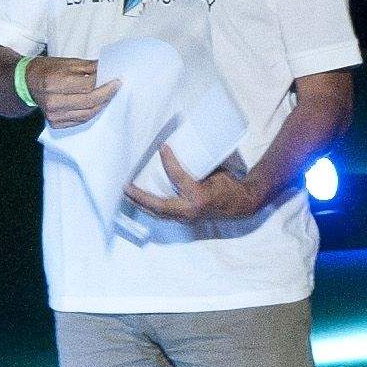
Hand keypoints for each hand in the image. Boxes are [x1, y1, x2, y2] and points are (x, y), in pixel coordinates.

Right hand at [27, 55, 118, 127]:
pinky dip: (91, 112)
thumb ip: (88, 67)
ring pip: (86, 114)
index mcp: (54, 83)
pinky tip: (97, 104)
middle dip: (106, 94)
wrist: (26, 82)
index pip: (87, 86)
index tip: (116, 79)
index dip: (104, 84)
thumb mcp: (67, 62)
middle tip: (116, 87)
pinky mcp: (55, 123)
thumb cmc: (46, 69)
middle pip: (89, 101)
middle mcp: (53, 101)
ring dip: (101, 105)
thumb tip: (107, 69)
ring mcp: (53, 115)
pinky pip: (80, 120)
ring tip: (109, 95)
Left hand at [126, 144, 263, 223]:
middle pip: (158, 205)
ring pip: (158, 213)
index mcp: (199, 196)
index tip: (162, 147)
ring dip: (141, 204)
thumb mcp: (217, 172)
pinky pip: (163, 214)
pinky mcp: (184, 218)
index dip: (169, 162)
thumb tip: (182, 149)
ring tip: (128, 194)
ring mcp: (186, 218)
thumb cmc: (230, 186)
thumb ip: (199, 165)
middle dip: (140, 197)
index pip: (178, 178)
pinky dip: (151, 207)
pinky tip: (141, 200)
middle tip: (125, 186)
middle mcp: (190, 210)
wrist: (242, 204)